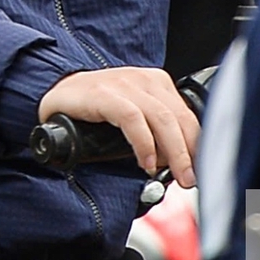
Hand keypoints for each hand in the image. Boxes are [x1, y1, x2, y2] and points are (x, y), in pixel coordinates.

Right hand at [38, 66, 199, 187]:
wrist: (55, 94)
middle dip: (191, 152)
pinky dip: (144, 144)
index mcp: (156, 83)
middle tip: (191, 180)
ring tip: (177, 176)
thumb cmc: (94, 110)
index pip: (187, 115)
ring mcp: (124, 84)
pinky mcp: (104, 94)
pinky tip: (146, 163)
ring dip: (174, 152)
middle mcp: (143, 80)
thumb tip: (177, 165)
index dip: (198, 144)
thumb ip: (155, 133)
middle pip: (179, 117)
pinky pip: (132, 118)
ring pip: (162, 118)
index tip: (203, 169)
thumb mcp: (133, 117)